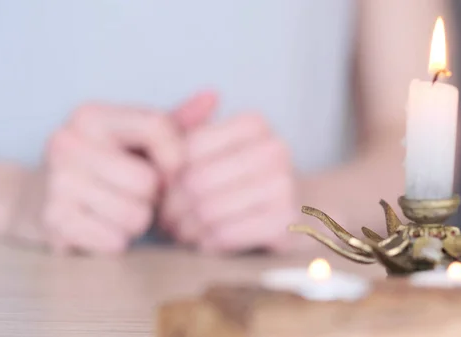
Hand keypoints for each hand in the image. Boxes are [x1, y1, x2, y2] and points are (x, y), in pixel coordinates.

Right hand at [32, 103, 183, 253]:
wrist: (36, 199)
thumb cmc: (105, 168)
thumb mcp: (139, 140)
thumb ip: (177, 122)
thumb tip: (214, 95)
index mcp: (90, 115)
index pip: (159, 127)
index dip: (175, 156)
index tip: (167, 168)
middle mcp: (66, 141)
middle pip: (149, 181)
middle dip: (152, 197)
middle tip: (132, 194)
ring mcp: (55, 181)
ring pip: (135, 216)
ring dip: (136, 222)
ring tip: (116, 209)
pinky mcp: (53, 220)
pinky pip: (116, 241)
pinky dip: (117, 242)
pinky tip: (100, 227)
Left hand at [161, 95, 297, 253]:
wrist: (298, 207)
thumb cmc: (242, 179)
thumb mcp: (215, 149)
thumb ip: (188, 132)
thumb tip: (179, 117)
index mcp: (254, 124)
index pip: (186, 150)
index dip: (165, 176)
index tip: (163, 191)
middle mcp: (274, 148)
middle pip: (195, 182)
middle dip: (172, 207)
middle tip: (166, 220)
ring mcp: (285, 184)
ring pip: (207, 211)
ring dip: (186, 229)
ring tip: (183, 232)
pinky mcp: (286, 220)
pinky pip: (226, 234)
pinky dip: (208, 243)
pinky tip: (206, 241)